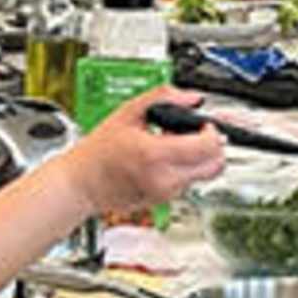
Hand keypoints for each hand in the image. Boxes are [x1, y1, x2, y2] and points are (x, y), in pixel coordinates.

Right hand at [78, 91, 226, 212]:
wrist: (81, 185)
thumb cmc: (98, 152)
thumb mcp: (128, 112)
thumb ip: (162, 97)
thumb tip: (191, 97)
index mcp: (155, 154)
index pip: (208, 147)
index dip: (213, 131)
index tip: (205, 123)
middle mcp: (165, 178)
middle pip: (216, 166)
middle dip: (214, 147)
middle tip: (199, 134)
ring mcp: (166, 193)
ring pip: (204, 175)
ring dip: (198, 158)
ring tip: (174, 144)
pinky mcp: (165, 200)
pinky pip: (188, 183)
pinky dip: (185, 169)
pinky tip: (165, 158)